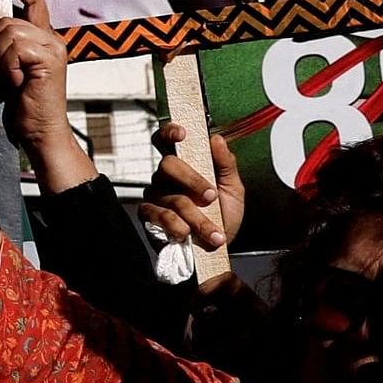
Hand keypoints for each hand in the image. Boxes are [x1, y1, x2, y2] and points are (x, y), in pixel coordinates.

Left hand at [0, 0, 98, 196]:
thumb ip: (6, 51)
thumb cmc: (22, 106)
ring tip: (6, 86)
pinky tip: (13, 88)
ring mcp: (53, 48)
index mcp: (44, 40)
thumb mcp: (9, 73)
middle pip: (5, 23)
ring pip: (7, 34)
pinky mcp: (50, 60)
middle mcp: (52, 40)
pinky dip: (4, 70)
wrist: (39, 132)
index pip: (34, 2)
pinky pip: (13, 50)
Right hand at [140, 120, 245, 262]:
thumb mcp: (234, 190)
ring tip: (213, 232)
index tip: (182, 134)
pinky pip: (160, 216)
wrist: (217, 250)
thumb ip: (226, 165)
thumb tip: (217, 139)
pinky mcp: (149, 217)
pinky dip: (180, 227)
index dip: (170, 132)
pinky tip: (191, 236)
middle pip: (168, 165)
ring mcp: (156, 197)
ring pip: (172, 197)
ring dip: (197, 216)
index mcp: (185, 165)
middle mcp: (166, 178)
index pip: (167, 141)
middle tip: (211, 197)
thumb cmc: (224, 217)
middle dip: (193, 181)